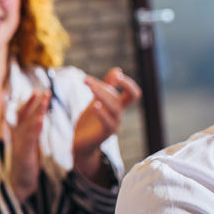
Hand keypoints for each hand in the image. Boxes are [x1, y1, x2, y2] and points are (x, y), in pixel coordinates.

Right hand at [8, 91, 49, 202]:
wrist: (20, 184)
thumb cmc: (26, 166)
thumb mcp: (29, 148)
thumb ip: (31, 135)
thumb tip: (36, 124)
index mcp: (21, 136)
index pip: (23, 116)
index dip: (29, 103)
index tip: (36, 92)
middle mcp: (19, 138)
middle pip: (26, 116)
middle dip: (34, 103)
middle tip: (42, 90)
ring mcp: (21, 145)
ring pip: (29, 124)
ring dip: (37, 110)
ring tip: (44, 99)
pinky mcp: (24, 154)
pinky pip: (30, 138)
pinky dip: (35, 128)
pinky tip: (41, 120)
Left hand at [72, 67, 141, 181]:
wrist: (80, 143)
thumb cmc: (89, 122)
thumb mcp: (96, 101)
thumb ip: (106, 87)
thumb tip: (117, 70)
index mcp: (118, 106)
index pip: (133, 93)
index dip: (128, 83)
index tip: (116, 74)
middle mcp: (119, 115)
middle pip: (120, 97)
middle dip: (106, 86)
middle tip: (87, 79)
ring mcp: (115, 125)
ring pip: (114, 106)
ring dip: (101, 93)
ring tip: (87, 85)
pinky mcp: (106, 133)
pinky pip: (109, 122)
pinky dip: (102, 112)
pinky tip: (94, 105)